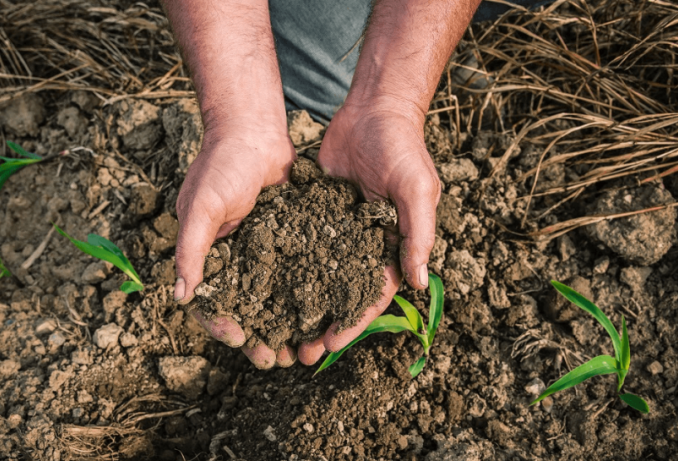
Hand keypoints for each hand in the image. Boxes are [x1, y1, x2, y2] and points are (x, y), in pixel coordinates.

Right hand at [176, 124, 297, 367]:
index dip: (223, 325)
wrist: (254, 129)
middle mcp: (232, 256)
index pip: (209, 301)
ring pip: (272, 297)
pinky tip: (321, 312)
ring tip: (300, 348)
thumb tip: (180, 296)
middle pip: (244, 307)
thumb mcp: (202, 208)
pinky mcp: (287, 238)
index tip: (241, 341)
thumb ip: (191, 250)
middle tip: (276, 359)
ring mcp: (260, 249)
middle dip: (258, 334)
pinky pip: (295, 272)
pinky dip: (305, 294)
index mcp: (205, 254)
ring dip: (283, 323)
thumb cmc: (221, 165)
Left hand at [297, 98, 440, 364]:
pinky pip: (297, 246)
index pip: (372, 296)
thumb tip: (416, 284)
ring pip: (315, 278)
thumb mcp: (416, 190)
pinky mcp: (313, 213)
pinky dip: (282, 268)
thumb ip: (416, 234)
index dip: (352, 323)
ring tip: (275, 332)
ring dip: (298, 306)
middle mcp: (363, 245)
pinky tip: (260, 288)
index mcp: (392, 248)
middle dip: (321, 326)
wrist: (373, 110)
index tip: (329, 345)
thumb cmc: (402, 149)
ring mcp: (336, 231)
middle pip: (340, 296)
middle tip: (297, 353)